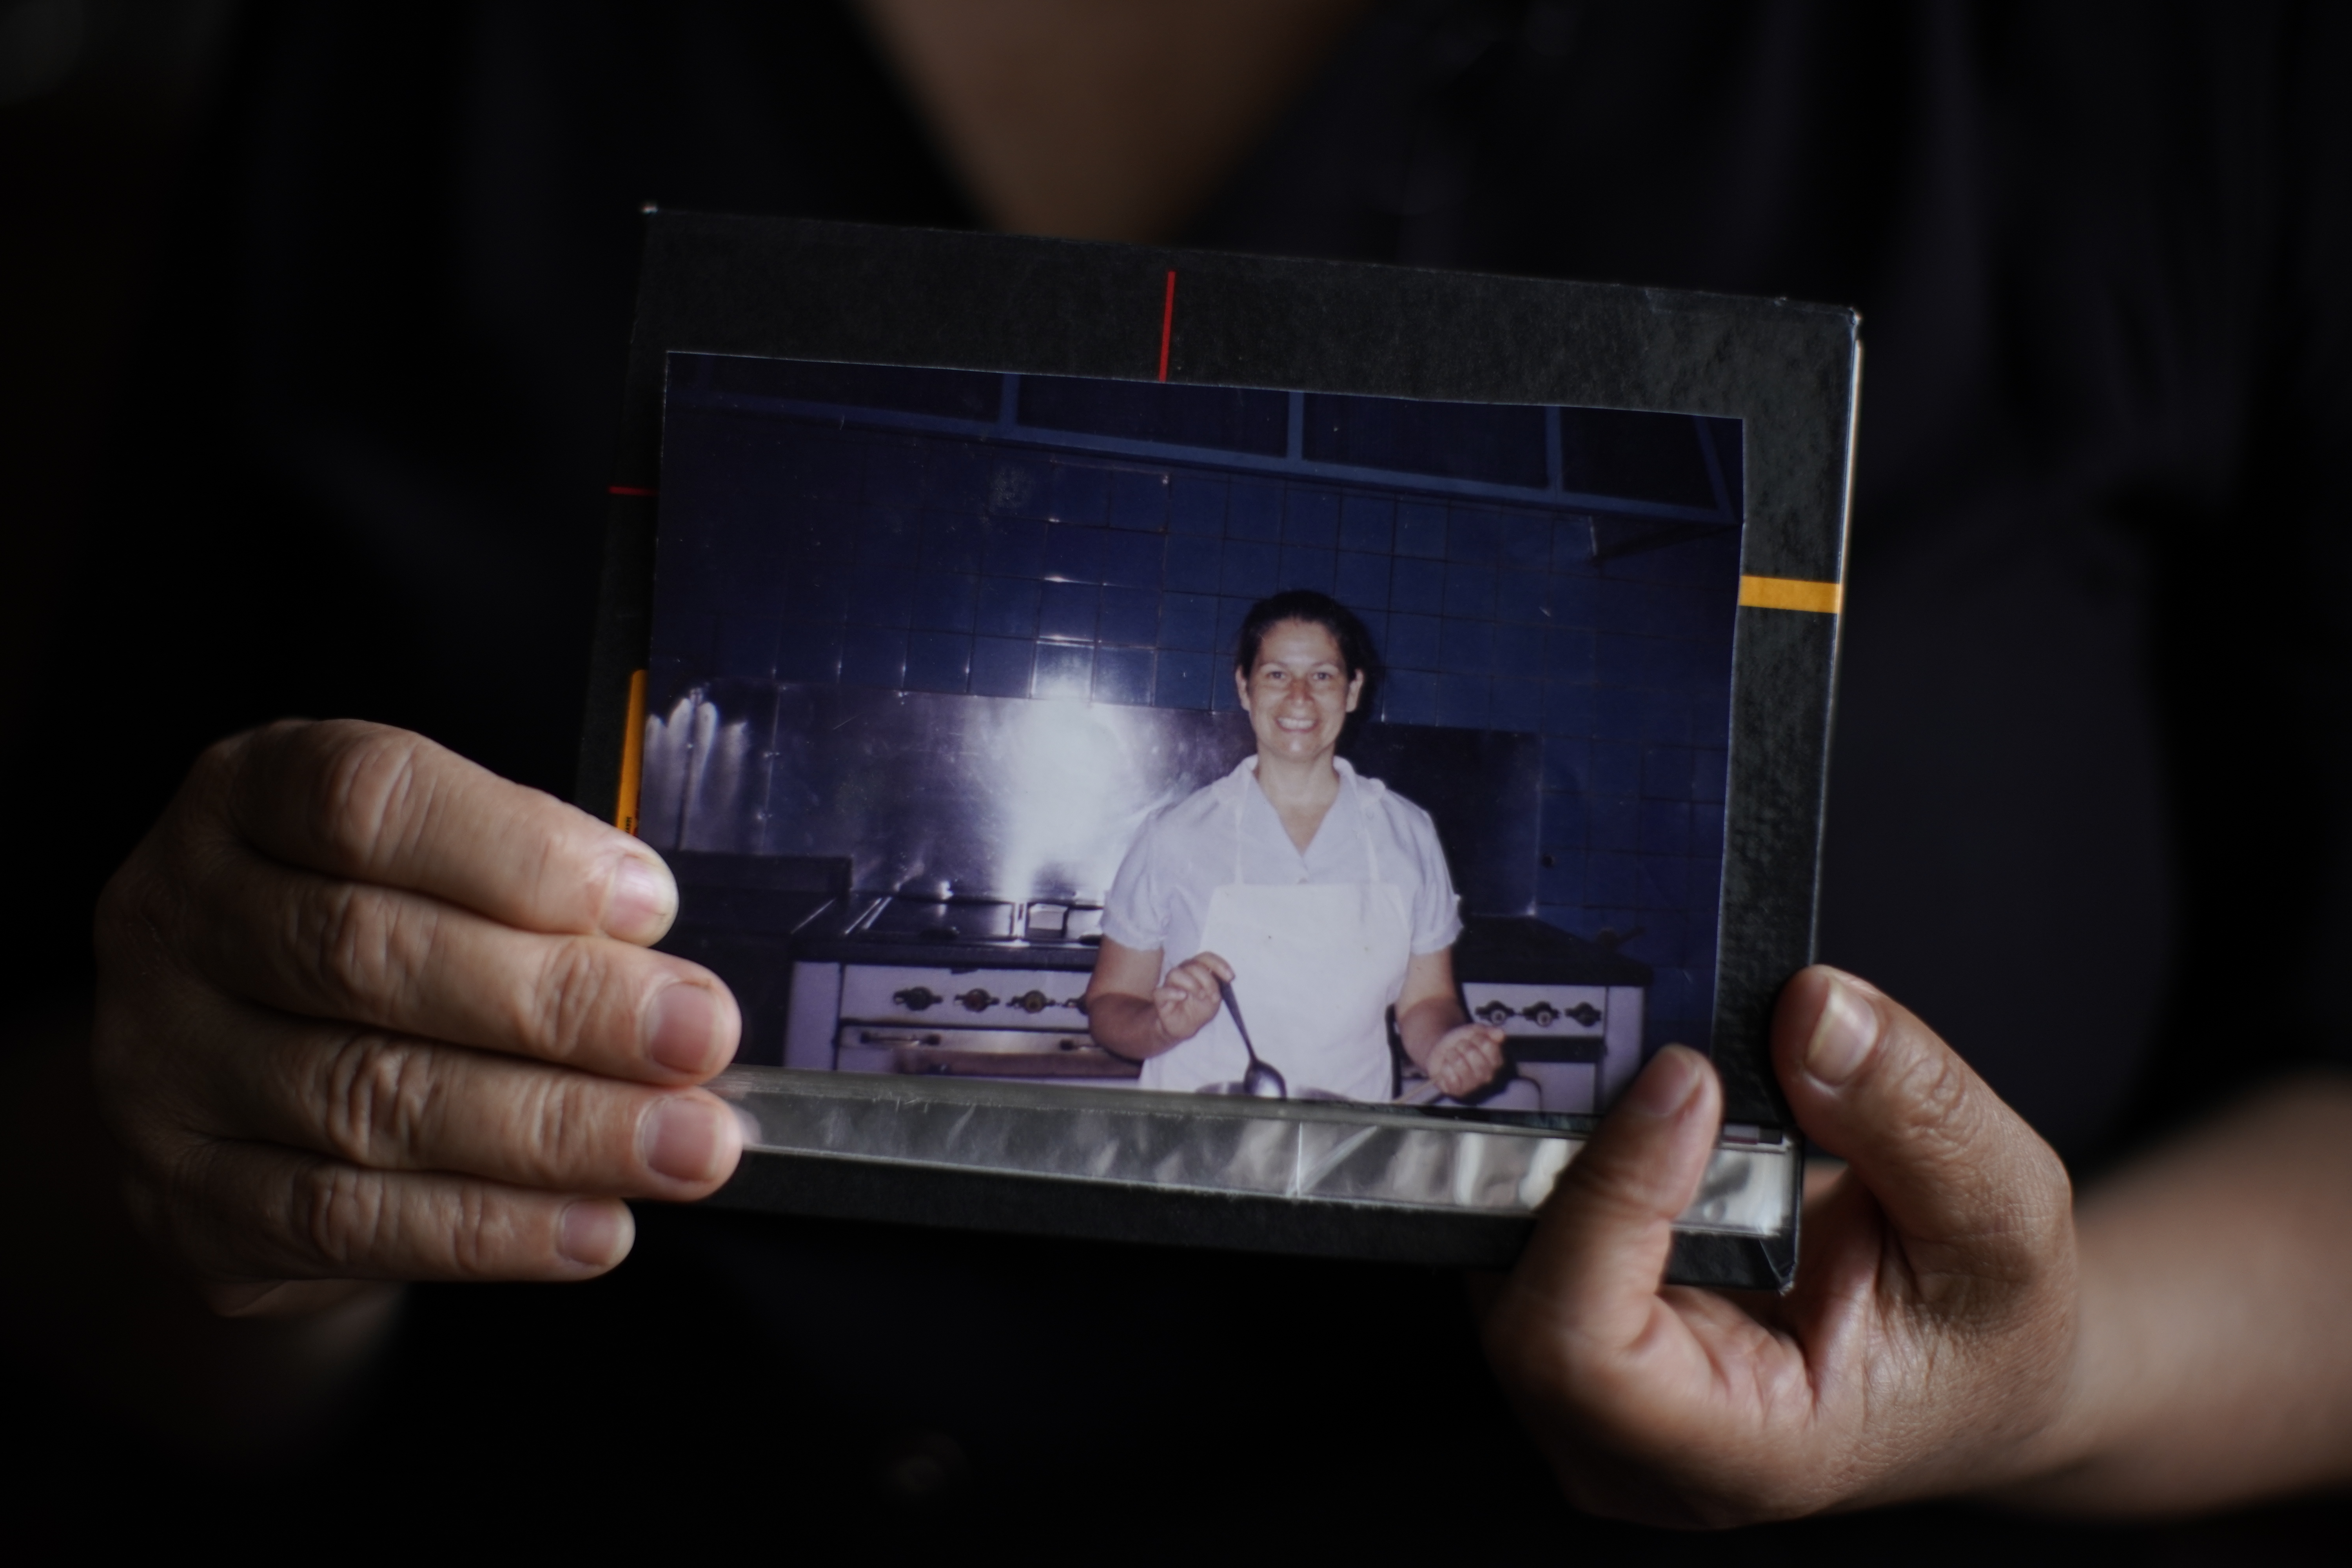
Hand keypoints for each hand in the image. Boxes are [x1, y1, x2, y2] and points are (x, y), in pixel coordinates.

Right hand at [91, 721, 744, 1315]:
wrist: (253, 1095)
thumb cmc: (388, 945)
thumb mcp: (445, 871)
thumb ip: (532, 890)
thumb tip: (654, 951)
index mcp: (248, 796)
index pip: (368, 800)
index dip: (518, 850)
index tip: (652, 904)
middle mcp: (176, 918)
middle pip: (372, 954)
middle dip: (564, 1005)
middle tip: (698, 1039)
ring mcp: (160, 1066)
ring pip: (368, 1099)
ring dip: (555, 1129)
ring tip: (685, 1146)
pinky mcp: (186, 1201)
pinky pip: (347, 1223)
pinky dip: (491, 1230)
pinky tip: (597, 1227)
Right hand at [1151, 952, 1233, 1047]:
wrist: (1184, 1028)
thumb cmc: (1198, 1010)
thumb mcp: (1213, 999)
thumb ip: (1217, 986)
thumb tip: (1223, 977)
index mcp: (1196, 970)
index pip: (1205, 958)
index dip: (1218, 964)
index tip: (1230, 977)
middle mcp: (1182, 973)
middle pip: (1193, 965)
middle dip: (1207, 980)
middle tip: (1214, 996)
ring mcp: (1169, 984)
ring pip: (1176, 973)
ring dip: (1191, 983)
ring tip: (1201, 996)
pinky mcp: (1160, 998)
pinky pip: (1162, 991)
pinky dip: (1173, 992)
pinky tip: (1183, 996)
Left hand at [1424, 1022, 1506, 1097]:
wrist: (1441, 1051)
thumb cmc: (1461, 1042)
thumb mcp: (1474, 1031)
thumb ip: (1489, 1031)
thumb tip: (1501, 1034)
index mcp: (1496, 1062)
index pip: (1488, 1045)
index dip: (1476, 1037)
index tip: (1471, 1038)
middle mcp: (1487, 1076)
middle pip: (1473, 1054)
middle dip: (1462, 1045)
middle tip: (1459, 1047)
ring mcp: (1473, 1085)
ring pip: (1460, 1064)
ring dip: (1452, 1055)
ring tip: (1451, 1056)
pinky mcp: (1457, 1091)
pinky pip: (1451, 1077)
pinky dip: (1445, 1068)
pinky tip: (1447, 1067)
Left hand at [1479, 967, 2076, 1524]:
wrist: (1962, 1363)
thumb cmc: (1984, 1318)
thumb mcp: (2001, 1210)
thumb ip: (1916, 1112)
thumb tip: (1812, 1007)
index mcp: (1742, 1455)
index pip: (1583, 1351)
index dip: (1606, 1201)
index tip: (1685, 1082)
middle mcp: (1632, 1449)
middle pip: (1521, 1295)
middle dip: (1580, 1156)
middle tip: (1663, 1048)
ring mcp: (1586, 1402)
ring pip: (1503, 1253)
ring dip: (1564, 1144)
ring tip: (1656, 1070)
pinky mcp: (1570, 1335)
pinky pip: (1517, 1233)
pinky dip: (1566, 1153)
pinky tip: (1637, 1104)